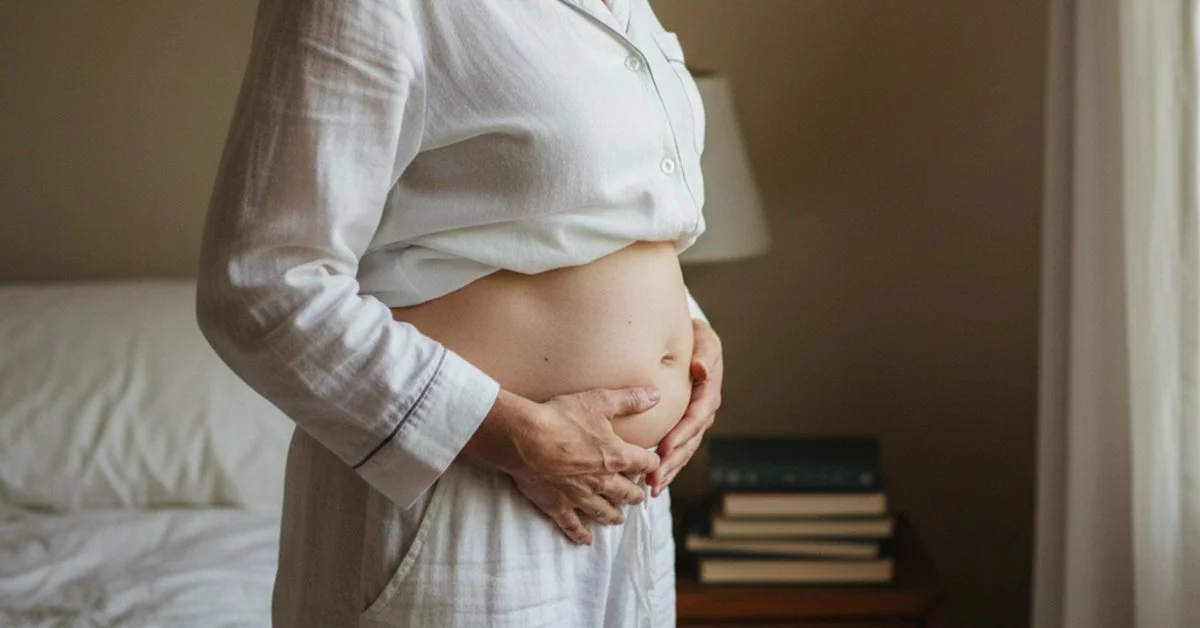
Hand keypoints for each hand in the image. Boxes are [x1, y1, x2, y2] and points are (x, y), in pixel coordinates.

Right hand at [462, 386, 662, 544]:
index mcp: (617, 457)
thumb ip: (630, 399)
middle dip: (635, 494)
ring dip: (614, 515)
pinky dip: (581, 534)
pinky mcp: (558, 506)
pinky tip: (586, 540)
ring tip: (619, 518)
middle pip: (628, 493)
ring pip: (605, 512)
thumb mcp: (599, 401)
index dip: (652, 464)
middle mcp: (603, 481)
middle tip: (638, 496)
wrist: (524, 438)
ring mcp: (580, 497)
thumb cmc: (561, 417)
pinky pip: (573, 526)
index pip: (646, 464)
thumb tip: (656, 395)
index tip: (653, 464)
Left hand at [647, 318, 722, 496]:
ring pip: (683, 452)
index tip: (665, 448)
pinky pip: (676, 449)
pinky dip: (666, 465)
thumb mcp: (705, 339)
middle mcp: (703, 413)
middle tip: (654, 479)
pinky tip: (652, 481)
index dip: (681, 435)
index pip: (695, 418)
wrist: (693, 342)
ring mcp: (694, 423)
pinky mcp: (683, 427)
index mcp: (708, 394)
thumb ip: (705, 353)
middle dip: (672, 462)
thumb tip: (701, 369)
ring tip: (652, 487)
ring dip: (669, 470)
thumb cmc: (697, 338)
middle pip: (689, 442)